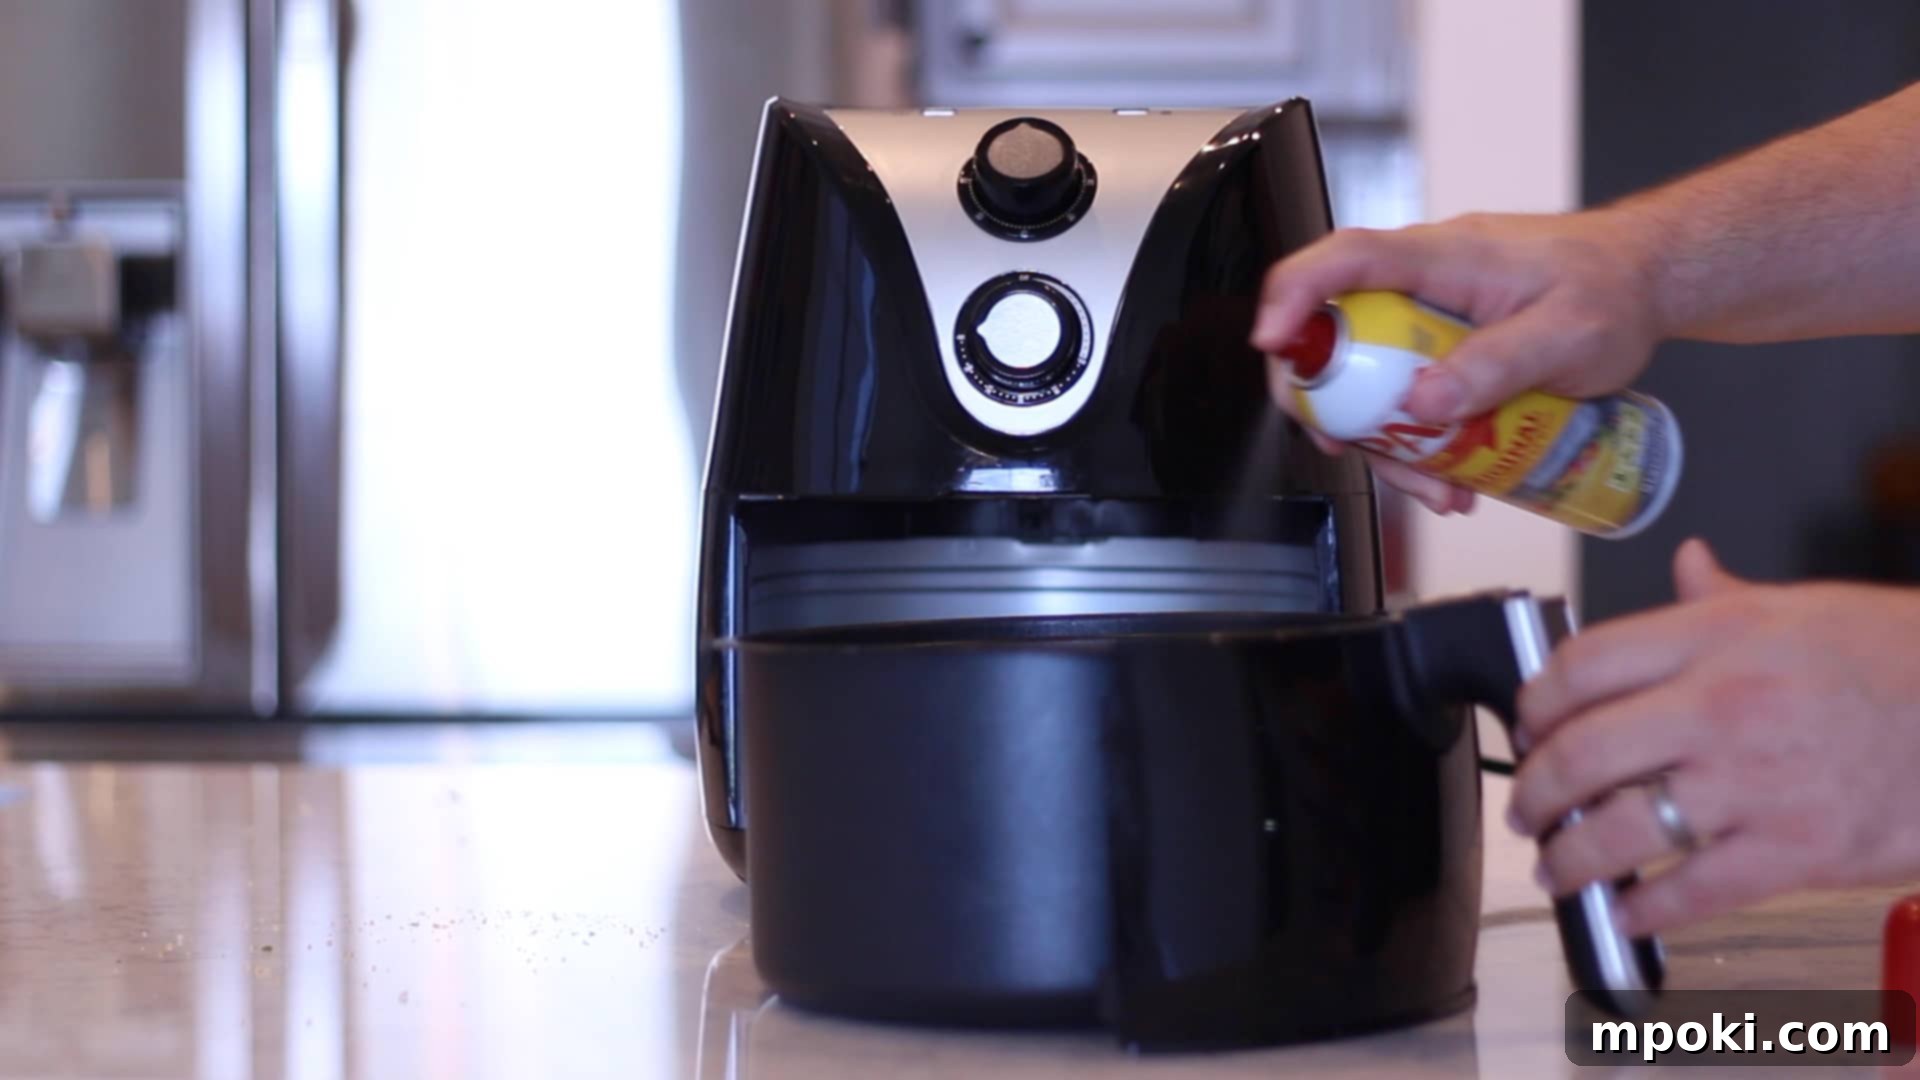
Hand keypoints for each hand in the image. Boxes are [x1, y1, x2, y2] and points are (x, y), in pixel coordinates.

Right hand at [1249, 210, 1665, 513]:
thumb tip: (1424, 403)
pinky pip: (1403, 397)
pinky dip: (1417, 443)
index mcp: (1444, 258)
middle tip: (1345, 447)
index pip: (1346, 259)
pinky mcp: (1438, 350)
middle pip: (1336, 332)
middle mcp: (1422, 283)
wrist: (1646, 282)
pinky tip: (1451, 476)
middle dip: (1331, 400)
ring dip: (1385, 440)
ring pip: (1369, 380)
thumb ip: (1498, 365)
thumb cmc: (1612, 288)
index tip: (1272, 343)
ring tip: (1437, 486)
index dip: (1294, 296)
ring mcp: (1426, 318)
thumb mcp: (1570, 334)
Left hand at [1508, 538, 1919, 936]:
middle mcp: (1723, 706)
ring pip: (1622, 828)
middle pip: (1584, 751)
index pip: (1583, 665)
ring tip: (1557, 865)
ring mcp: (1755, 782)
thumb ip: (1722, 597)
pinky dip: (1646, 907)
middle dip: (1535, 789)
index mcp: (1717, 640)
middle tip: (1526, 809)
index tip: (1527, 725)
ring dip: (1572, 857)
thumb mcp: (1803, 608)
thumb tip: (1686, 565)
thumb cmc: (1900, 662)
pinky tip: (1627, 908)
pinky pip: (1693, 890)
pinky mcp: (1795, 851)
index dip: (1536, 702)